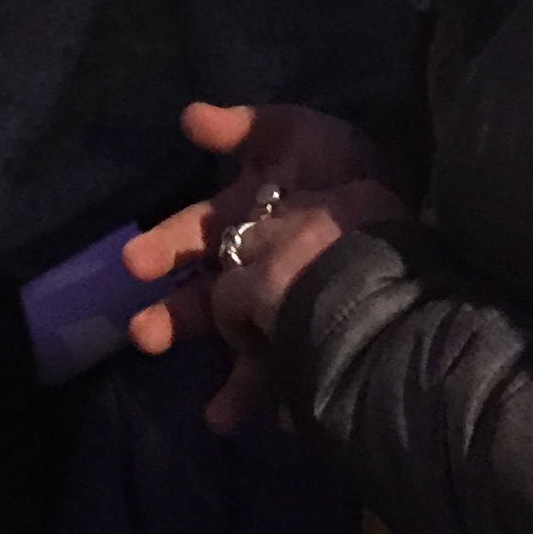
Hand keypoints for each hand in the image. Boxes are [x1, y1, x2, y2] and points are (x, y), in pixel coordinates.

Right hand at [121, 103, 405, 432]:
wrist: (396, 214)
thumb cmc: (341, 171)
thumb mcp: (293, 135)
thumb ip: (239, 128)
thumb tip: (188, 117)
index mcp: (241, 221)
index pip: (192, 237)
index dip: (164, 248)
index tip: (136, 264)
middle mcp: (253, 267)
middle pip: (204, 295)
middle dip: (174, 315)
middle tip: (143, 333)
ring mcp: (281, 307)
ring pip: (240, 341)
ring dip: (223, 375)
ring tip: (213, 409)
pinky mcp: (307, 339)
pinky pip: (280, 371)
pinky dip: (258, 394)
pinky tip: (244, 416)